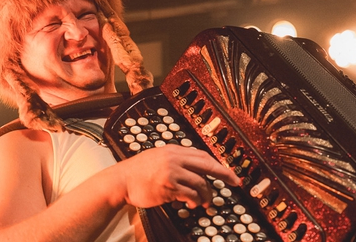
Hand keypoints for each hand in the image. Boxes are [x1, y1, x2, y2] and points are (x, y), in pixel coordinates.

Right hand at [114, 144, 240, 208]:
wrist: (121, 180)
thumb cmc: (138, 171)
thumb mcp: (159, 157)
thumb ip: (176, 159)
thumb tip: (196, 168)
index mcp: (174, 150)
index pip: (202, 155)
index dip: (218, 164)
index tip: (228, 172)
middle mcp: (175, 159)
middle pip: (207, 165)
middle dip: (224, 174)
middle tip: (234, 182)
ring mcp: (172, 172)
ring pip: (200, 183)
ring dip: (206, 195)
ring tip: (205, 202)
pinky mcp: (168, 187)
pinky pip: (190, 194)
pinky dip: (195, 201)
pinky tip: (193, 204)